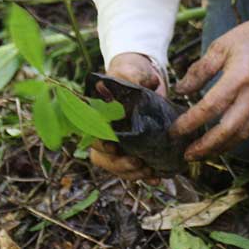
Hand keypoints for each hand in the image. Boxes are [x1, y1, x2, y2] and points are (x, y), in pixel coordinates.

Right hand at [87, 52, 165, 180]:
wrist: (145, 79)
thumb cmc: (132, 73)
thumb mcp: (132, 71)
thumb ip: (133, 77)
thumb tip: (144, 83)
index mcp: (96, 115)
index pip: (91, 133)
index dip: (100, 142)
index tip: (113, 146)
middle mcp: (103, 132)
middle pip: (101, 156)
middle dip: (117, 164)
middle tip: (136, 163)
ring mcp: (118, 143)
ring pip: (115, 166)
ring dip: (131, 174)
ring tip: (149, 172)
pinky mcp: (134, 149)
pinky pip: (134, 168)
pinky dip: (144, 176)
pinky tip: (157, 177)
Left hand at [171, 5, 248, 159]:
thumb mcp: (221, 46)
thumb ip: (200, 70)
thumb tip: (181, 91)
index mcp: (238, 76)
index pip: (211, 106)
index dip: (191, 121)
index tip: (174, 130)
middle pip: (228, 129)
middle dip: (206, 146)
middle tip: (186, 154)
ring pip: (240, 134)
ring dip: (218, 148)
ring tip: (199, 154)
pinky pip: (247, 129)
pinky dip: (231, 141)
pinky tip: (217, 143)